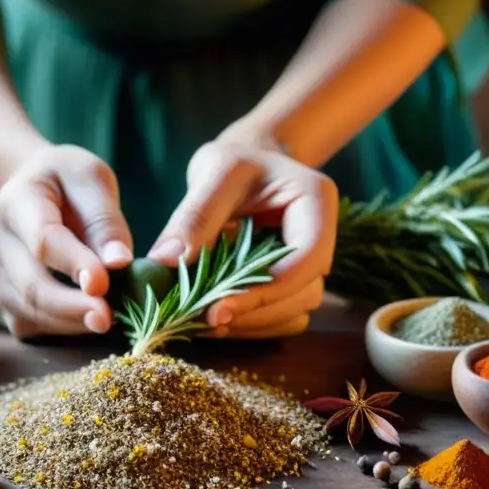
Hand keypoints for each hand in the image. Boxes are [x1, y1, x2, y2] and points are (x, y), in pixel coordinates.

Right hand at [0, 144, 133, 338]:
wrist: (32, 189)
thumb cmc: (68, 183)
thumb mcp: (91, 179)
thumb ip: (104, 219)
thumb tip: (119, 263)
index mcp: (17, 202)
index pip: (43, 240)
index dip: (73, 264)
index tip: (103, 283)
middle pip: (30, 284)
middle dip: (70, 307)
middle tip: (107, 319)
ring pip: (28, 310)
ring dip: (69, 322)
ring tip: (106, 322)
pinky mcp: (4, 298)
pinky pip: (28, 324)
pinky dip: (59, 330)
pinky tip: (86, 322)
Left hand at [148, 139, 336, 337]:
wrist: (246, 165)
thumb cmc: (234, 161)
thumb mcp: (214, 172)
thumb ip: (195, 215)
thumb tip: (165, 261)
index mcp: (317, 203)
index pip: (307, 258)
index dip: (267, 290)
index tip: (217, 307)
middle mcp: (323, 239)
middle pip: (304, 294)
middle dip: (254, 312)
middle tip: (202, 320)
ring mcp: (309, 267)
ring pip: (294, 313)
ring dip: (250, 325)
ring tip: (202, 323)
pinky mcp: (292, 286)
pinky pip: (280, 320)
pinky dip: (250, 326)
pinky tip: (214, 320)